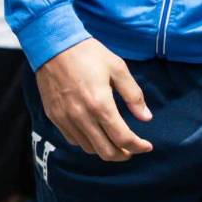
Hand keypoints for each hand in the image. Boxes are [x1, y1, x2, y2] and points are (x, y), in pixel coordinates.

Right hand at [35, 39, 152, 160]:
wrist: (54, 46)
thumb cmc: (89, 54)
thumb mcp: (118, 68)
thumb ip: (133, 95)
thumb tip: (146, 117)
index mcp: (100, 104)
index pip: (123, 138)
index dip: (138, 147)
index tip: (147, 147)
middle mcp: (82, 117)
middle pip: (106, 151)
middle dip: (123, 155)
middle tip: (132, 150)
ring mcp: (66, 119)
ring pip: (89, 148)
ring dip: (105, 149)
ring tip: (115, 141)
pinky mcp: (54, 118)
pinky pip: (73, 140)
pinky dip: (87, 142)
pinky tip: (95, 132)